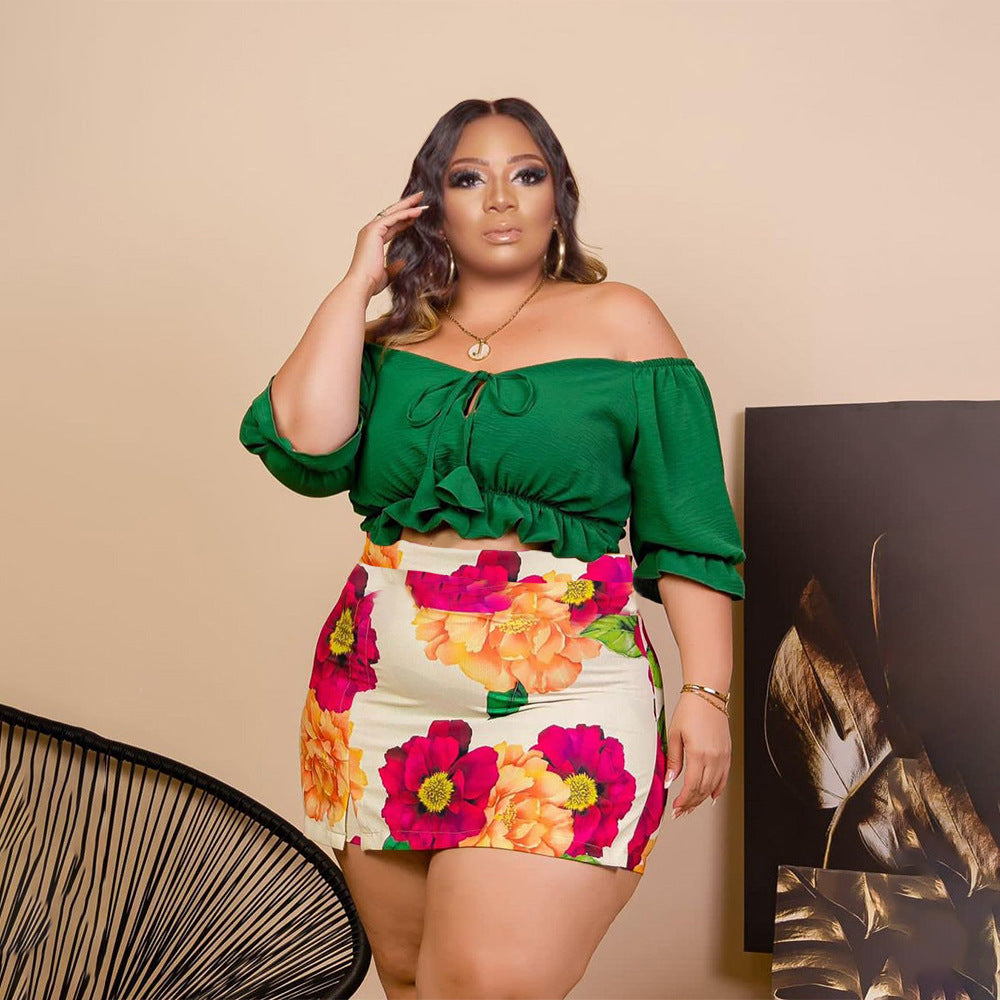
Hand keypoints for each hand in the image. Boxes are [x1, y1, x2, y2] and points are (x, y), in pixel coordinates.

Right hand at [345, 189, 429, 298]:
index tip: (417, 215)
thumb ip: (395, 267)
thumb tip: (404, 262)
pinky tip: (419, 211)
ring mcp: (370, 229)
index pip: (391, 225)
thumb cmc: (372, 283)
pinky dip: (406, 213)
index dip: (405, 219)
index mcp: (372, 241)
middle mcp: (370, 231)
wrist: (362, 285)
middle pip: (391, 214)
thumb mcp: (387, 273)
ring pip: (393, 212)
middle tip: (420, 198)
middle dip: (406, 205)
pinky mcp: (374, 230)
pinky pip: (393, 218)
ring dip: (408, 205)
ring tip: (422, 199)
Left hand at [664, 691, 730, 818]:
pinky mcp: (727, 753)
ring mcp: (722, 756)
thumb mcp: (674, 735)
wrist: (707, 695)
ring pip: (714, 786)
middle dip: (691, 803)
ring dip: (702, 799)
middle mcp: (713, 757)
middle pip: (703, 790)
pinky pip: (724, 777)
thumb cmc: (688, 711)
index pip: (692, 786)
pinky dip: (718, 789)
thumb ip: (673, 760)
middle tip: (681, 812)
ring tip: (691, 806)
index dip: (683, 801)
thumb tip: (669, 780)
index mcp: (698, 754)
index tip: (675, 808)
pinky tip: (711, 797)